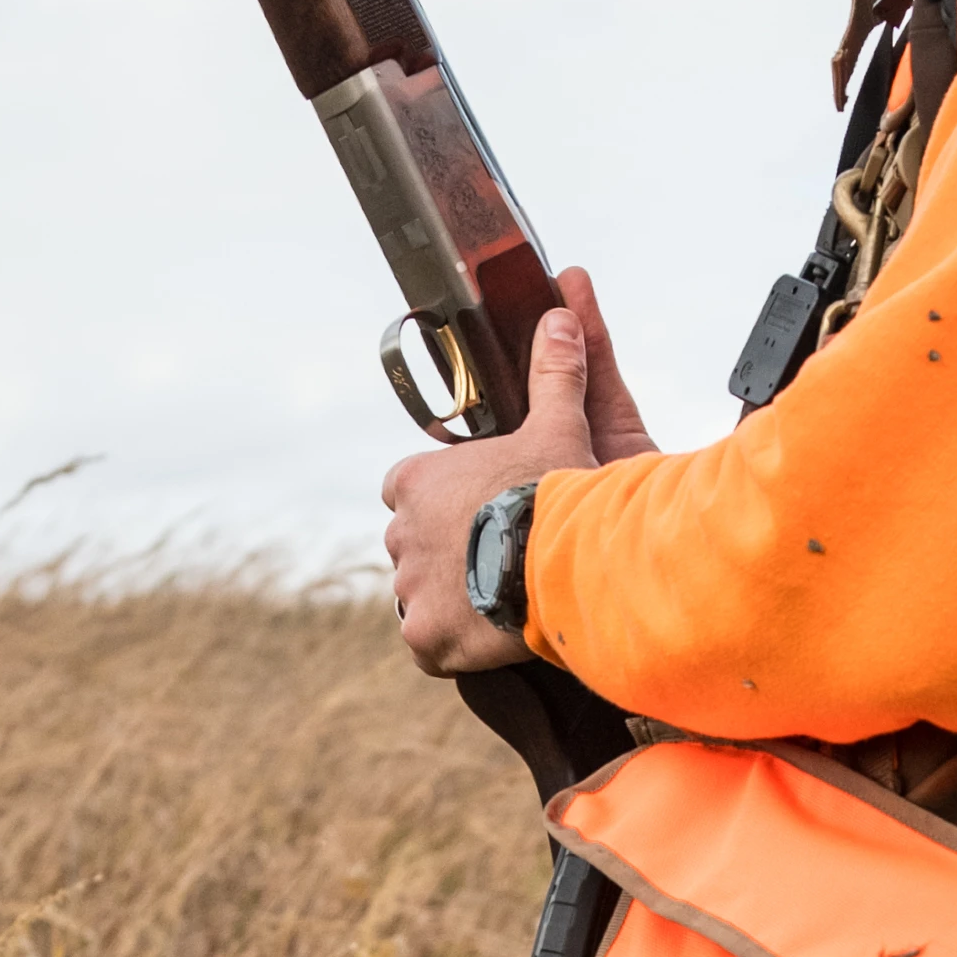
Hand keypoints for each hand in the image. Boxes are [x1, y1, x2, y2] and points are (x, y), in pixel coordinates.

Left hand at [381, 269, 649, 674]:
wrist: (554, 559)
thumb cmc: (551, 490)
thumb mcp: (557, 424)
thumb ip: (553, 374)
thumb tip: (560, 311)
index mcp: (412, 481)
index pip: (407, 490)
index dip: (441, 503)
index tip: (474, 512)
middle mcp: (397, 533)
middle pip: (413, 545)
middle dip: (445, 554)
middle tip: (494, 560)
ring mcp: (407, 588)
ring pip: (420, 596)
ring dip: (450, 599)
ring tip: (497, 601)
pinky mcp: (423, 637)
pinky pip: (429, 645)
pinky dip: (452, 645)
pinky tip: (486, 639)